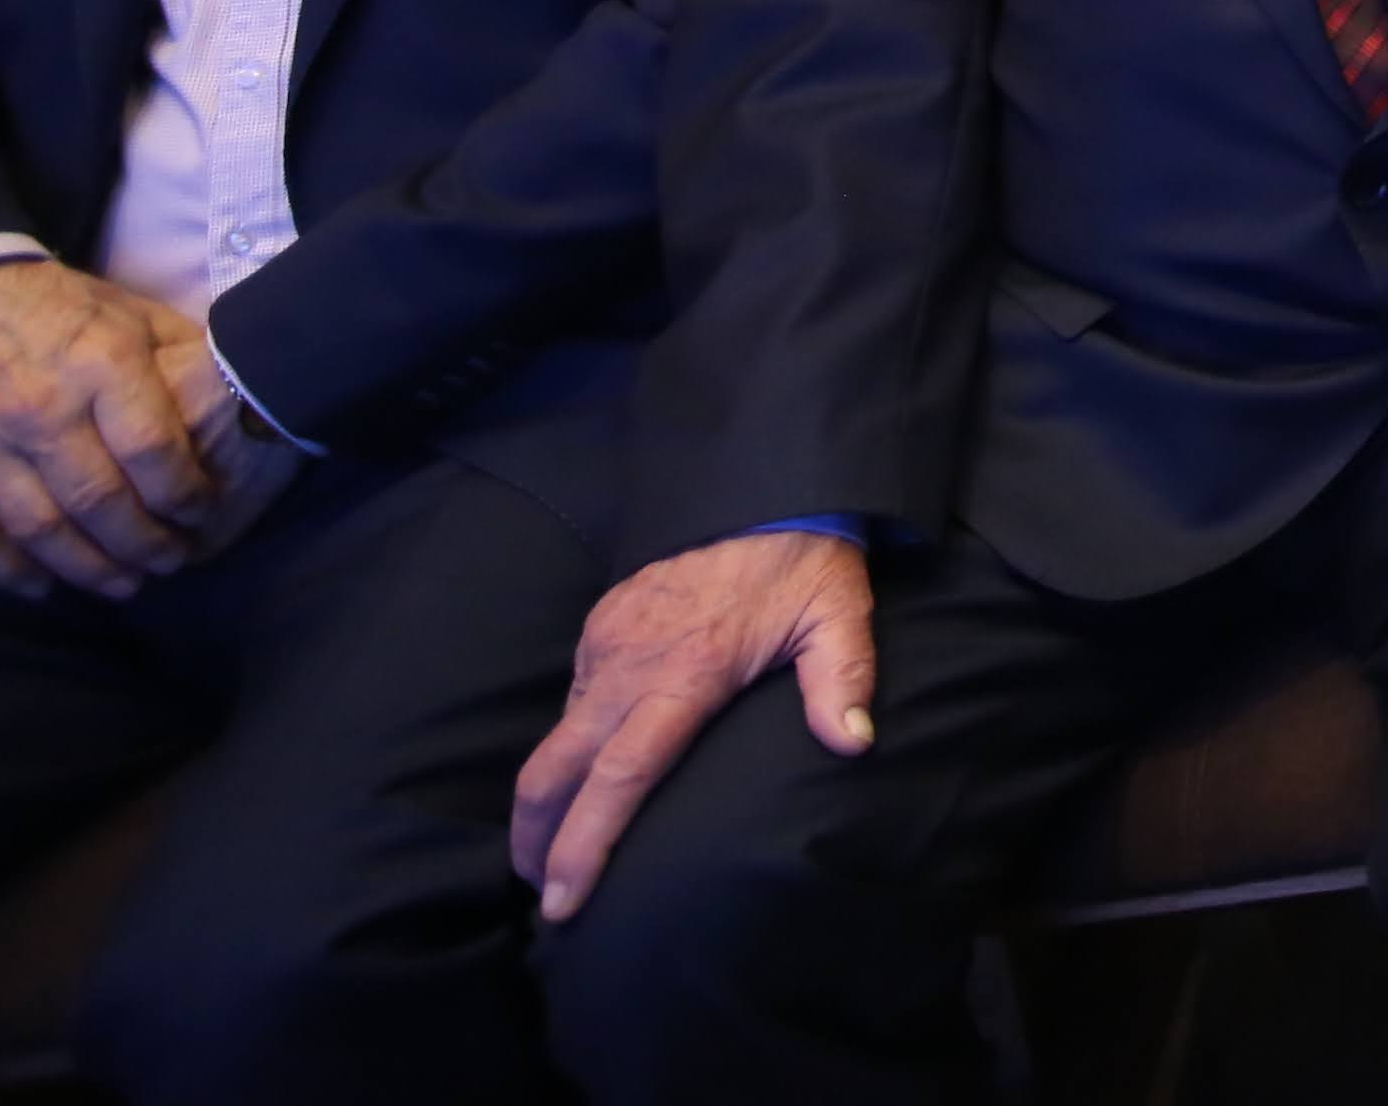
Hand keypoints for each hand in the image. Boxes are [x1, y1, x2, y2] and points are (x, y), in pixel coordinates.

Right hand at [0, 259, 219, 596]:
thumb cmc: (65, 309)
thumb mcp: (136, 317)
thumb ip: (182, 365)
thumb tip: (240, 408)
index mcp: (101, 365)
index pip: (153, 450)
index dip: (185, 493)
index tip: (203, 512)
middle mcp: (40, 409)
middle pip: (100, 502)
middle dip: (144, 545)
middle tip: (171, 562)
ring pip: (39, 529)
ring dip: (87, 568)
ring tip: (125, 584)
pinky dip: (6, 570)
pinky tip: (42, 585)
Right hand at [510, 531, 874, 921]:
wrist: (767, 487)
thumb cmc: (806, 565)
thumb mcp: (838, 618)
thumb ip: (845, 682)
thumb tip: (852, 743)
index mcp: (684, 675)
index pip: (619, 777)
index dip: (584, 844)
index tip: (563, 900)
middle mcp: (628, 664)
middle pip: (553, 771)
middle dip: (535, 839)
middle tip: (543, 896)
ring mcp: (606, 642)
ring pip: (557, 736)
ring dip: (547, 796)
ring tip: (556, 846)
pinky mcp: (600, 623)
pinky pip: (573, 696)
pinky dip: (570, 744)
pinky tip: (586, 771)